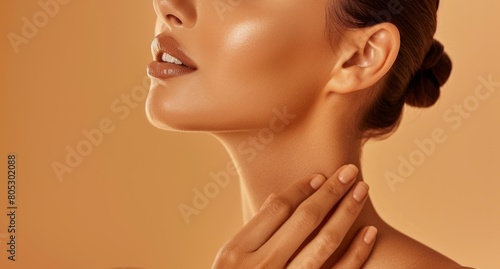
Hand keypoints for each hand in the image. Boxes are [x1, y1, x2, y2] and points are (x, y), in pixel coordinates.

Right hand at [212, 164, 375, 268]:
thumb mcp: (228, 263)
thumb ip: (251, 233)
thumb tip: (274, 198)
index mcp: (236, 253)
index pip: (276, 210)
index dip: (301, 189)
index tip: (319, 176)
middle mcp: (262, 266)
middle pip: (304, 219)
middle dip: (330, 191)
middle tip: (349, 170)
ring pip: (324, 241)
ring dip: (347, 213)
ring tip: (362, 190)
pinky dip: (357, 253)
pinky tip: (369, 232)